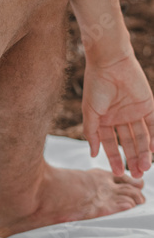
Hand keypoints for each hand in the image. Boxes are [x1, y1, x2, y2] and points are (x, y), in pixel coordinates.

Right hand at [82, 51, 153, 177]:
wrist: (110, 62)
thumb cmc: (96, 84)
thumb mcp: (90, 111)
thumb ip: (92, 133)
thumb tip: (92, 153)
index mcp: (105, 118)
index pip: (111, 143)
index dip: (114, 157)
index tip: (117, 173)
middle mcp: (120, 117)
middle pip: (128, 142)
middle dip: (132, 159)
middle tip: (137, 175)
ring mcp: (135, 112)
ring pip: (141, 137)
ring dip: (143, 153)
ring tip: (144, 168)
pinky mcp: (148, 105)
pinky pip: (153, 125)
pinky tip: (153, 151)